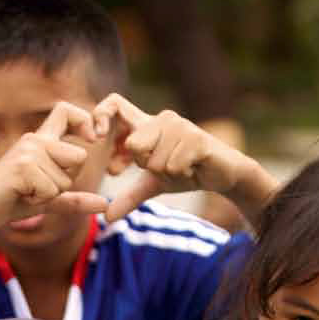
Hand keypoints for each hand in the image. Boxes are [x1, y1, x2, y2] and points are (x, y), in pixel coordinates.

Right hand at [0, 100, 109, 229]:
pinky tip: (20, 195)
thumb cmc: (11, 201)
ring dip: (50, 194)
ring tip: (27, 192)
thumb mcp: (49, 199)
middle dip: (66, 180)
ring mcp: (28, 152)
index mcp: (41, 141)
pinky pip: (51, 190)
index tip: (92, 137)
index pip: (66, 111)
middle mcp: (35, 140)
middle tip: (39, 187)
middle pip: (80, 156)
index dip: (84, 119)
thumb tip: (105, 204)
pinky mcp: (23, 167)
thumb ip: (75, 200)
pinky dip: (39, 201)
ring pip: (66, 178)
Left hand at [93, 93, 249, 221]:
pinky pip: (172, 166)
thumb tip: (107, 216)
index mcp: (146, 125)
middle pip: (134, 144)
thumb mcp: (152, 185)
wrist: (222, 175)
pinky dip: (181, 174)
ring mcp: (180, 126)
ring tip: (182, 166)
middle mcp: (161, 119)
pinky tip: (192, 167)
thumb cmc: (186, 172)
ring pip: (153, 160)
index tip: (97, 139)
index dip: (101, 114)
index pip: (115, 103)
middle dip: (146, 165)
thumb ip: (128, 197)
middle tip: (164, 166)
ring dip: (167, 173)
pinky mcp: (196, 138)